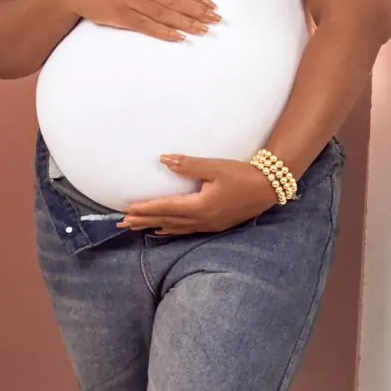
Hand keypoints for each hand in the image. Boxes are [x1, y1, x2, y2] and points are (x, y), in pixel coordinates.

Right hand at [54, 0, 218, 41]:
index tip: (210, 3)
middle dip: (196, 9)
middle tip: (215, 18)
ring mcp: (131, 1)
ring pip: (164, 13)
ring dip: (185, 22)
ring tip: (203, 29)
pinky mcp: (122, 17)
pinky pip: (146, 26)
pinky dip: (163, 32)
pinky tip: (178, 37)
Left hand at [120, 154, 279, 234]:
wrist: (268, 188)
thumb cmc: (242, 175)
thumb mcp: (215, 167)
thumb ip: (189, 165)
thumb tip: (165, 160)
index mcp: (200, 206)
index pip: (166, 208)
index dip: (145, 209)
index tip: (127, 210)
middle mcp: (202, 220)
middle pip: (166, 221)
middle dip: (143, 221)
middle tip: (122, 223)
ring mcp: (209, 225)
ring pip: (175, 228)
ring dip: (154, 226)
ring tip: (137, 228)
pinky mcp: (215, 225)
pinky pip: (186, 230)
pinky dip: (171, 230)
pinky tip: (163, 231)